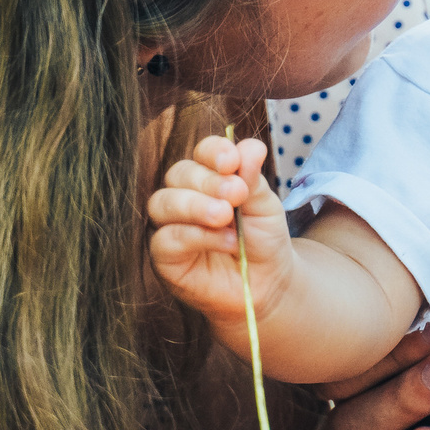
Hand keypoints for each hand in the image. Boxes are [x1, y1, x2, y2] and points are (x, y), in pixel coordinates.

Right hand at [148, 134, 288, 330]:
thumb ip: (253, 178)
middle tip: (236, 193)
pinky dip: (197, 236)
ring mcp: (170, 225)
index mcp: (209, 177)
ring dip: (195, 205)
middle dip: (208, 181)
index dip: (214, 151)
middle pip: (179, 173)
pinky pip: (166, 239)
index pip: (202, 153)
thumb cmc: (263, 239)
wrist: (266, 283)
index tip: (233, 161)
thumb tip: (252, 147)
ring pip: (162, 203)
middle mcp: (184, 196)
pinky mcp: (164, 257)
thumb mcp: (266, 206)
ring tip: (225, 216)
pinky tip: (227, 241)